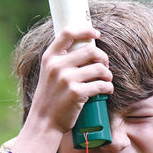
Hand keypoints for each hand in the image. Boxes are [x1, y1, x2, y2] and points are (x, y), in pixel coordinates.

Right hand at [11, 26, 112, 152]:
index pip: (68, 33)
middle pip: (91, 50)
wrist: (44, 122)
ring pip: (99, 68)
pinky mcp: (77, 93)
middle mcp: (57, 66)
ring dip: (108, 74)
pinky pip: (101, 85)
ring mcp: (66, 79)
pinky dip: (108, 87)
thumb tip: (87, 47)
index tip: (96, 33)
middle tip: (104, 66)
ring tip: (106, 80)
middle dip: (103, 58)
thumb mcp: (49, 73)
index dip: (85, 30)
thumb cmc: (50, 97)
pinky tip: (107, 90)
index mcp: (50, 57)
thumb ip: (62, 60)